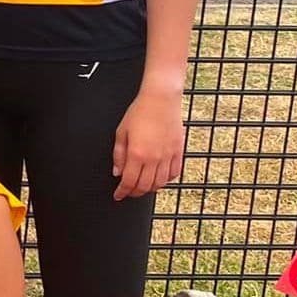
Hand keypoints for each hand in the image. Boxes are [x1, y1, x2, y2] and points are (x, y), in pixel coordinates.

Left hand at [112, 84, 185, 199]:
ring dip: (150, 189)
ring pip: (160, 183)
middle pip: (145, 186)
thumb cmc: (139, 113)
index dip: (122, 192)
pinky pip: (174, 174)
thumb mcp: (121, 132)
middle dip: (134, 193)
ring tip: (142, 187)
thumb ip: (118, 155)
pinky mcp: (178, 152)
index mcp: (137, 154)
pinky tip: (159, 178)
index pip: (129, 182)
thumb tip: (117, 173)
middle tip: (128, 192)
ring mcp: (168, 156)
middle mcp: (154, 158)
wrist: (160, 100)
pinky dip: (166, 180)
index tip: (118, 196)